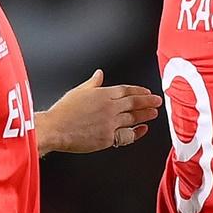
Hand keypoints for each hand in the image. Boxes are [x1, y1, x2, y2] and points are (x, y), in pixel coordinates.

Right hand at [36, 70, 161, 155]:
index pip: (126, 90)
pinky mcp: (107, 137)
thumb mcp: (78, 92)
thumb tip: (99, 74)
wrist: (55, 129)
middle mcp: (109, 107)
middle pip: (134, 103)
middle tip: (157, 101)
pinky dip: (136, 132)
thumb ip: (92, 83)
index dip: (139, 91)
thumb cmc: (63, 112)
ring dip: (145, 115)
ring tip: (153, 113)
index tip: (147, 92)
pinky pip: (126, 135)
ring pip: (133, 118)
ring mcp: (110, 123)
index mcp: (102, 94)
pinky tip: (141, 130)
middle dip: (148, 102)